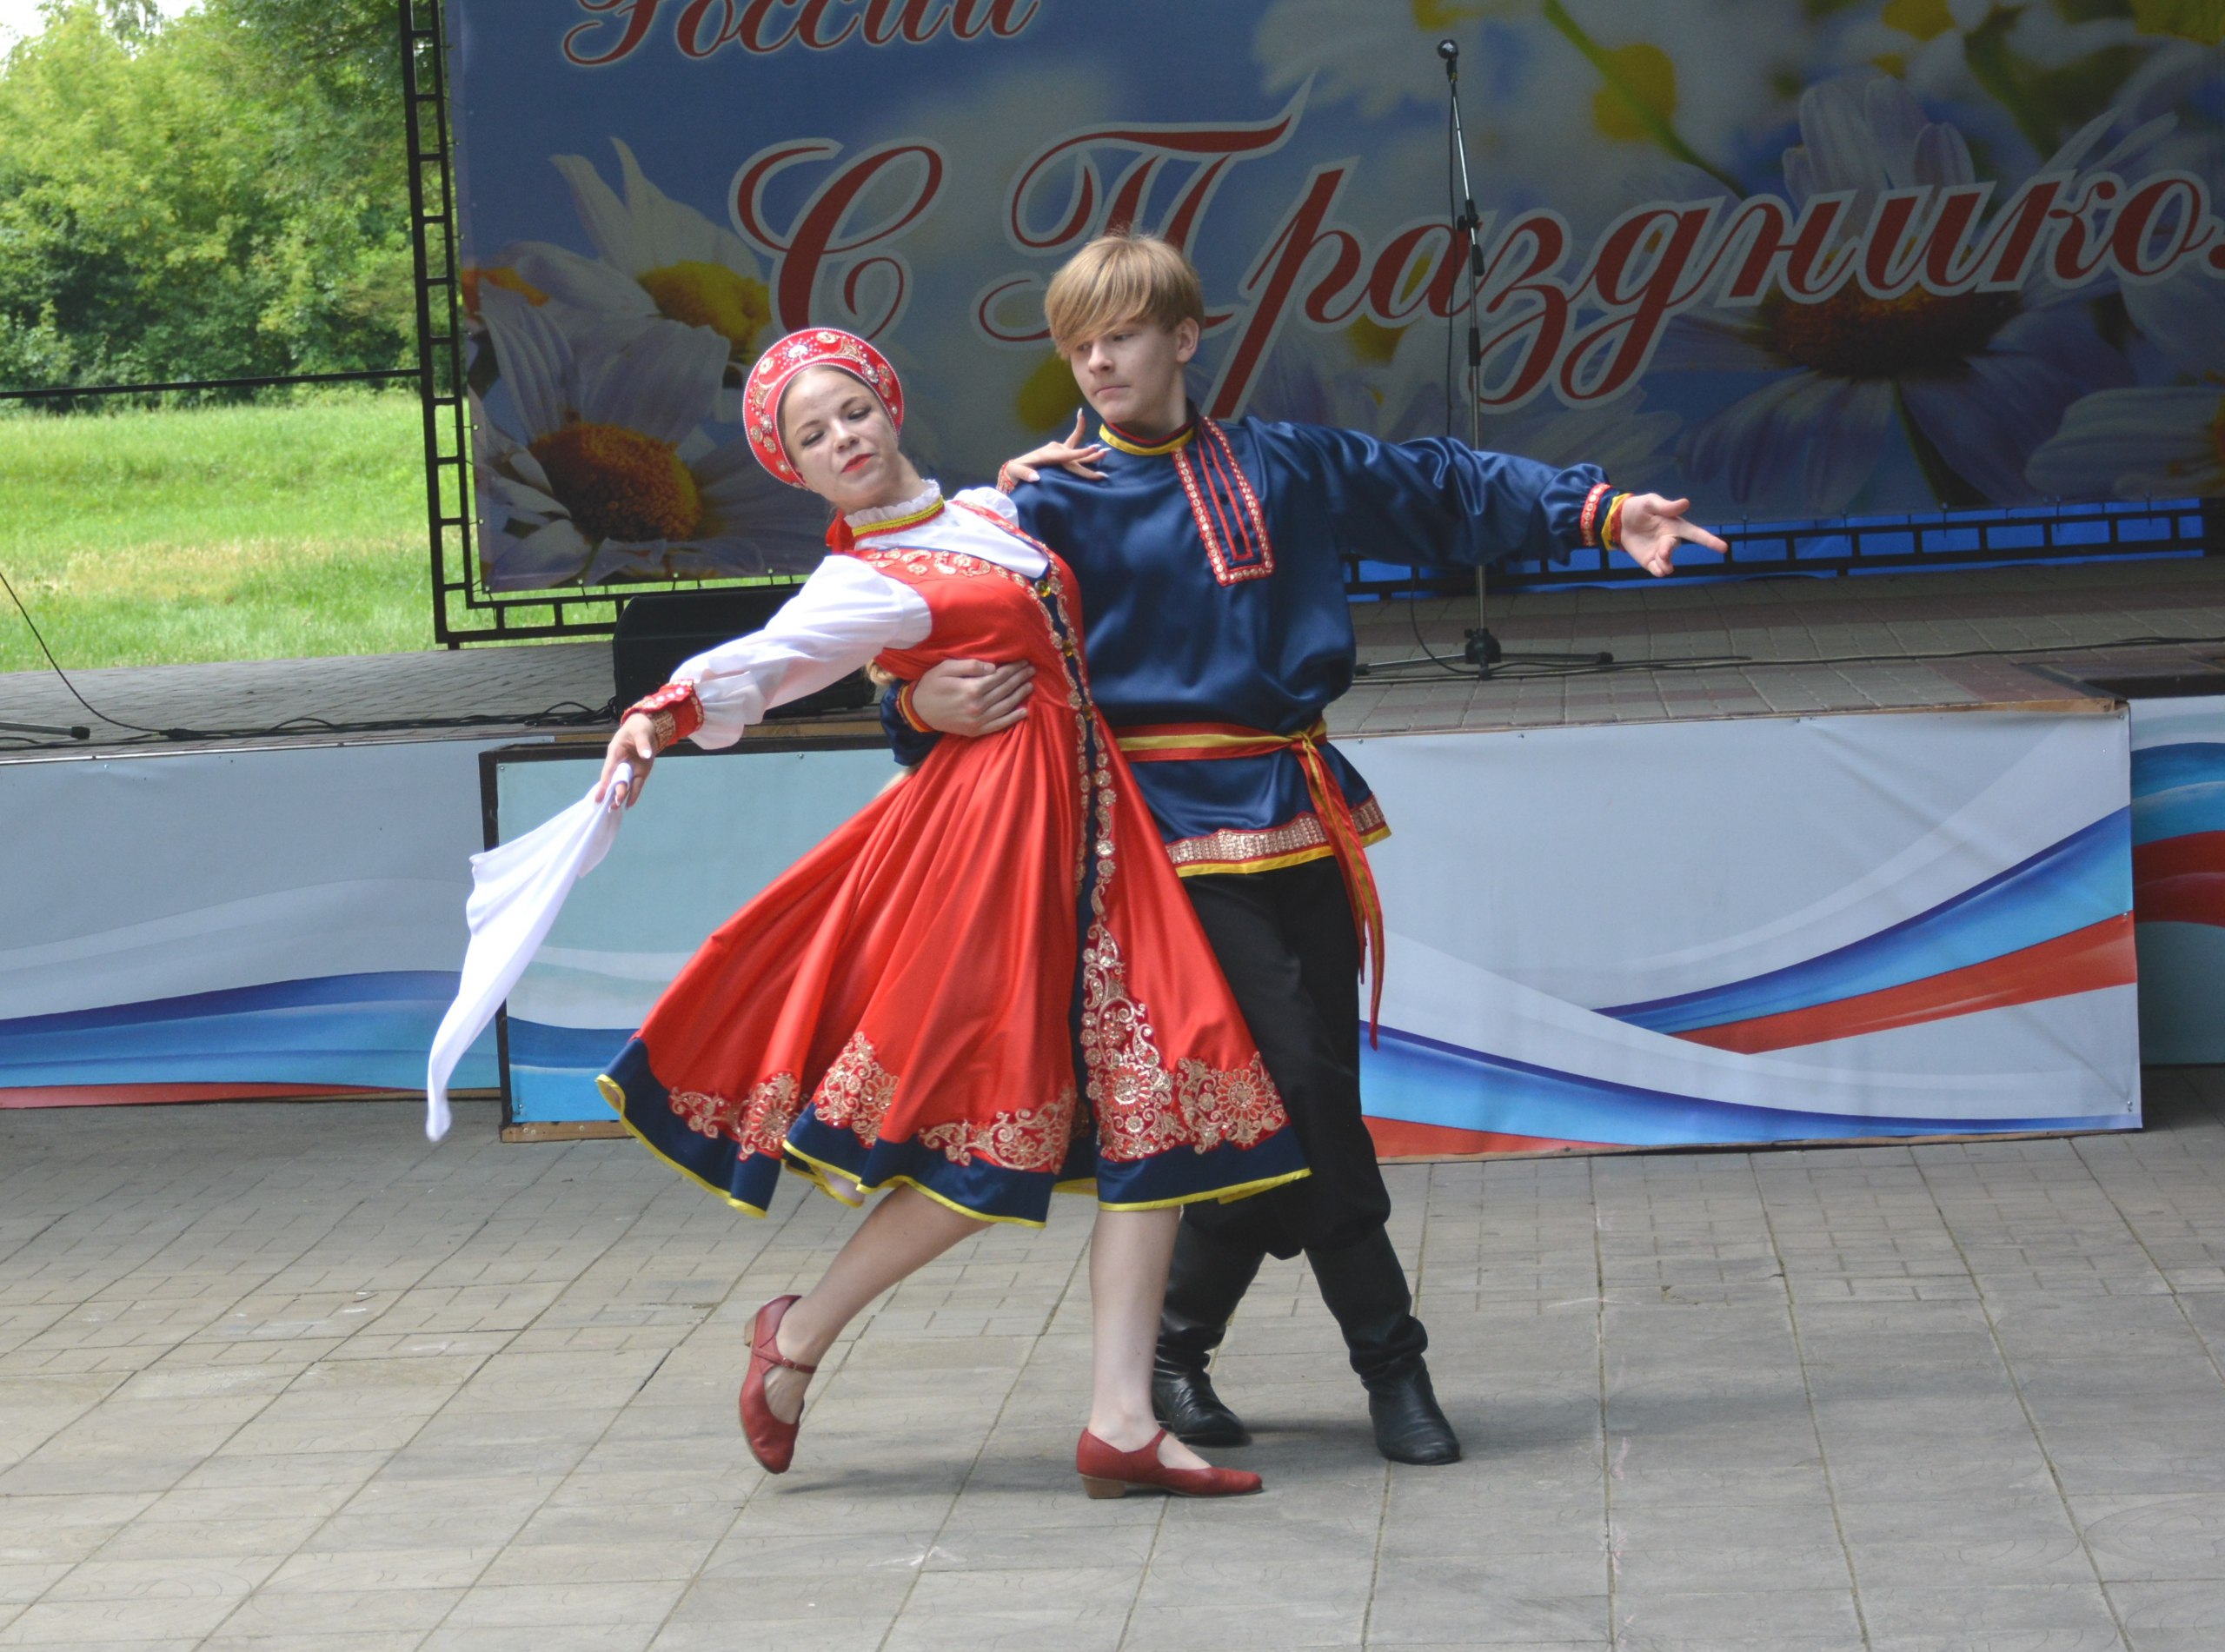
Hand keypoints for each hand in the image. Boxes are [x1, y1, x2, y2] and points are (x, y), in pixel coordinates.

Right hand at [596, 713, 658, 806]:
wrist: (647, 728)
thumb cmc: (639, 728)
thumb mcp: (641, 732)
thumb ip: (643, 744)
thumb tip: (646, 755)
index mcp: (616, 753)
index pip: (608, 770)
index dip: (603, 783)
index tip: (598, 796)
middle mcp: (621, 764)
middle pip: (616, 780)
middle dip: (614, 792)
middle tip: (613, 805)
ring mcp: (630, 769)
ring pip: (624, 785)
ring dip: (620, 796)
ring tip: (615, 808)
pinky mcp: (640, 773)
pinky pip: (636, 786)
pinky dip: (633, 795)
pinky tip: (629, 805)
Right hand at [909, 657, 1034, 735]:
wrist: (918, 711)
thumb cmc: (931, 685)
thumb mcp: (946, 668)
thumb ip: (970, 666)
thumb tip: (993, 668)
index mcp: (972, 689)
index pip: (999, 677)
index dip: (1013, 669)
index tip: (1023, 661)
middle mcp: (978, 706)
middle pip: (1005, 690)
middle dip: (1019, 679)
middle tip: (1031, 670)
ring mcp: (978, 720)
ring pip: (1006, 706)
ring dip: (1020, 695)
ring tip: (1029, 685)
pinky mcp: (976, 730)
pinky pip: (999, 725)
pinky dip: (1013, 718)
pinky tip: (1024, 711)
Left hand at [1000, 413, 1107, 487]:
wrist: (1015, 468)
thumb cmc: (1016, 471)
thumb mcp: (1016, 472)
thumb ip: (1025, 474)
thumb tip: (1036, 478)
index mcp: (1047, 454)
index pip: (1067, 456)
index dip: (1080, 454)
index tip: (1093, 451)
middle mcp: (1055, 450)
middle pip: (1075, 455)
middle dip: (1090, 455)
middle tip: (1105, 452)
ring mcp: (1058, 451)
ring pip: (1077, 451)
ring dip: (1090, 452)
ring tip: (1105, 451)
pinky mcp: (1059, 454)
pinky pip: (1073, 448)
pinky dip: (1083, 447)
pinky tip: (1094, 448)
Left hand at [1616, 494, 1726, 576]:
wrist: (1619, 520)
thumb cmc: (1639, 508)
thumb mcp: (1651, 502)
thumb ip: (1667, 506)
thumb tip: (1686, 503)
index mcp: (1675, 525)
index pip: (1695, 533)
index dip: (1710, 540)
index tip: (1724, 548)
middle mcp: (1669, 540)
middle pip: (1674, 548)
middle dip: (1668, 552)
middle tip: (1661, 553)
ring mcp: (1659, 552)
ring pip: (1667, 563)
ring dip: (1665, 565)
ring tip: (1658, 560)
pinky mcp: (1649, 561)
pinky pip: (1657, 570)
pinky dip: (1659, 572)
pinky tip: (1658, 569)